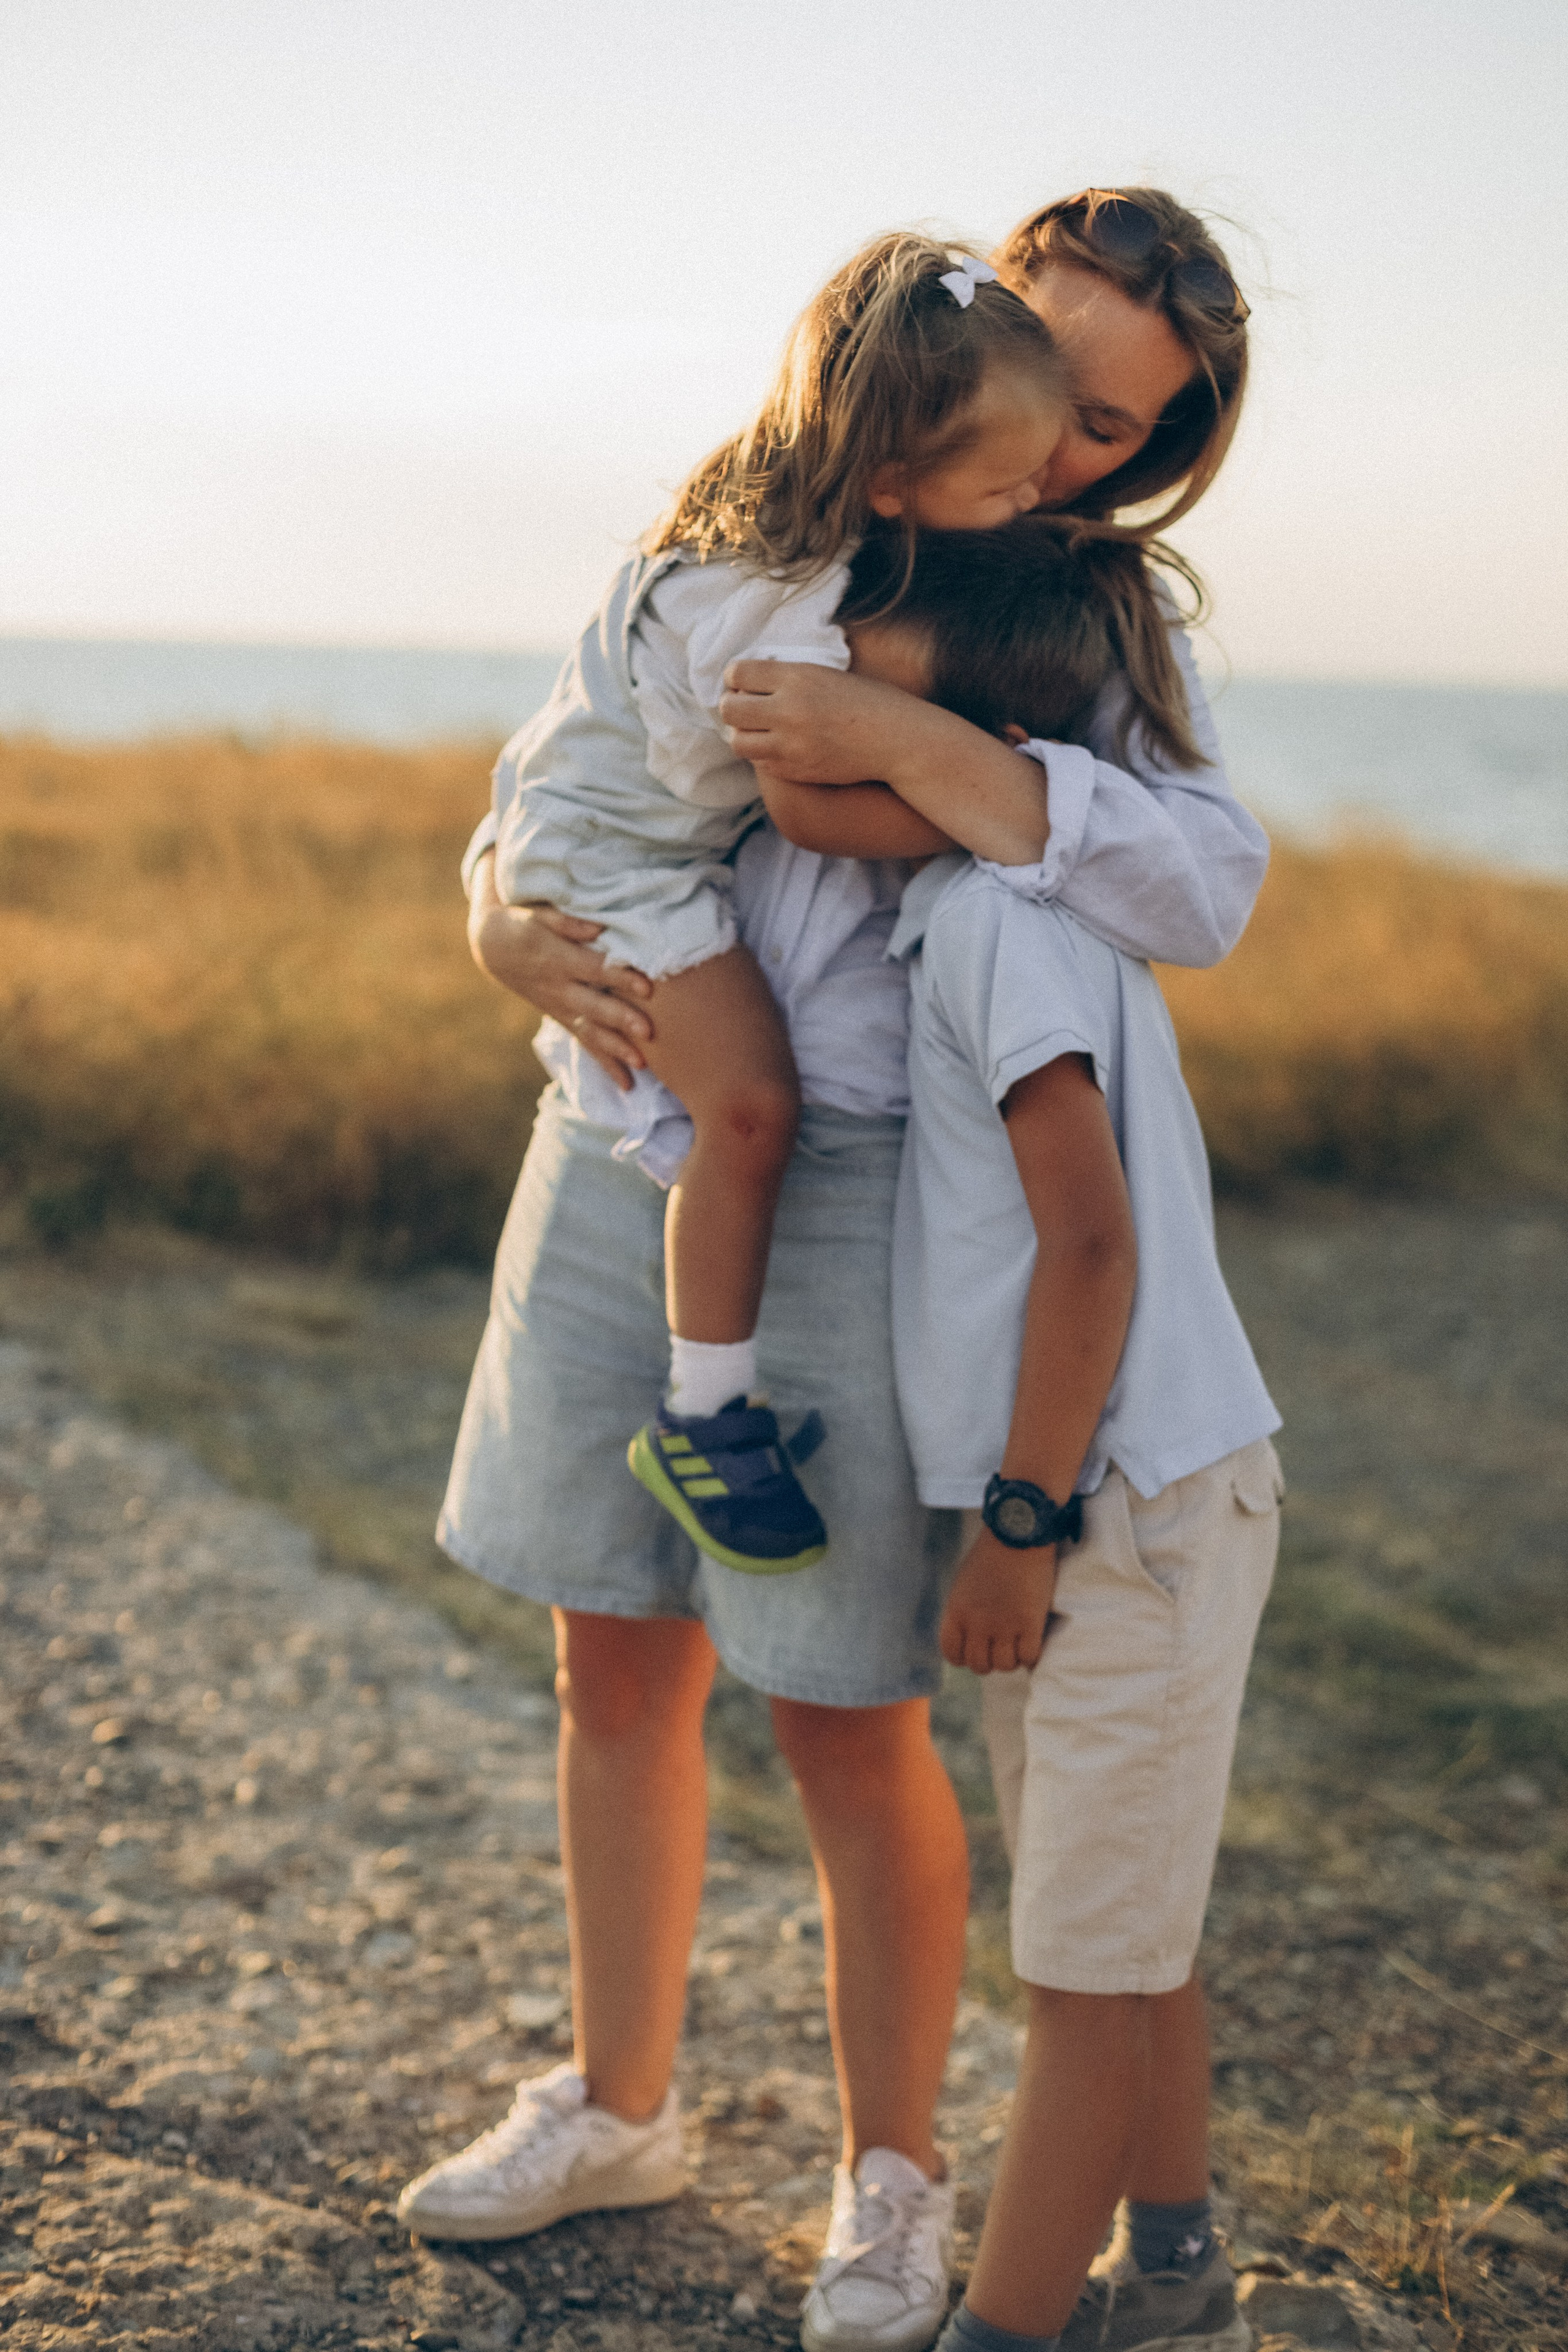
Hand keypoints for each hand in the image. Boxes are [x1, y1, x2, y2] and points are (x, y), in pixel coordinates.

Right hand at [467, 854, 653, 1090]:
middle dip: (620, 1020)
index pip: (595, 970)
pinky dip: (605, 1064)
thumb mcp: (538, 914)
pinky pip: (585, 1044)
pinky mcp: (561, 1019)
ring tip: (641, 1066)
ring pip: (590, 1033)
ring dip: (615, 1050)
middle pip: (594, 1007)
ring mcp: (560, 1008)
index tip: (647, 986)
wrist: (493, 948)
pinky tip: (627, 1084)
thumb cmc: (524, 923)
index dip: (620, 977)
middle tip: (648, 1032)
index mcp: (559, 960)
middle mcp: (560, 988)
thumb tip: (598, 928)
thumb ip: (567, 922)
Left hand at [719, 660, 925, 786]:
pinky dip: (763, 754)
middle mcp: (789, 710)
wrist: (895, 740)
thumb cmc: (866, 700)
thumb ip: (787, 676)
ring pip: (737, 741)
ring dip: (743, 733)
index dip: (735, 677)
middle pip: (729, 709)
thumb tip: (747, 680)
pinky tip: (780, 745)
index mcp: (797, 678)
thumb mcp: (826, 673)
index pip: (738, 673)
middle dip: (732, 705)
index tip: (742, 681)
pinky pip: (760, 763)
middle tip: (745, 706)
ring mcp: (790, 745)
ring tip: (759, 729)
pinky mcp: (795, 771)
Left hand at [939, 1527, 1056, 1674]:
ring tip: (1017, 1643)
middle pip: (979, 1665)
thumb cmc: (991, 1554)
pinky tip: (1032, 1641)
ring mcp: (1004, 1626)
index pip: (952, 1654)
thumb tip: (971, 1633)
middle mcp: (977, 1624)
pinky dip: (1030, 1655)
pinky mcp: (1030, 1624)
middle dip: (990, 1661)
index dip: (964, 1658)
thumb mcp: (963, 1583)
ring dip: (1011, 1659)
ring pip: (1005, 1666)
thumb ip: (964, 1610)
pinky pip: (1028, 1657)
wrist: (1017, 1535)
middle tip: (1000, 1647)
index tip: (975, 1650)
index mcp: (956, 1612)